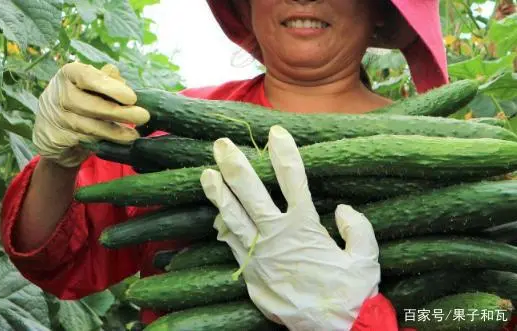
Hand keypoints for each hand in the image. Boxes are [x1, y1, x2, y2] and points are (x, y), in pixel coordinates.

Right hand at [34, 62, 149, 167]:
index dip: (110, 87)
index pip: (87, 76)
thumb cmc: (81, 99)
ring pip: (89, 126)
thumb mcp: (91, 85)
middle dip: (119, 112)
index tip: (131, 98)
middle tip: (143, 116)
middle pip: (90, 104)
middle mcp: (59, 94)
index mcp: (69, 74)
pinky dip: (105, 141)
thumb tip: (120, 79)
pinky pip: (86, 140)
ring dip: (115, 131)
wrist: (54, 129)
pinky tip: (121, 142)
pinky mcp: (58, 138)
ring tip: (134, 135)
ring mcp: (56, 117)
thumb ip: (106, 80)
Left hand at [200, 125, 380, 330]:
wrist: (333, 330)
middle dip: (236, 165)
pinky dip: (223, 225)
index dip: (284, 153)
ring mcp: (260, 254)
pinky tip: (216, 212)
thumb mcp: (366, 258)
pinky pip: (231, 243)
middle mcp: (277, 236)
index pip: (294, 179)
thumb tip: (343, 209)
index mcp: (305, 227)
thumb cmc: (351, 294)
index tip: (276, 132)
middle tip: (221, 145)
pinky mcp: (250, 272)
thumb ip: (358, 228)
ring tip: (206, 173)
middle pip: (251, 192)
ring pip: (233, 216)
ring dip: (219, 193)